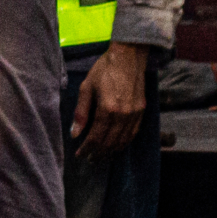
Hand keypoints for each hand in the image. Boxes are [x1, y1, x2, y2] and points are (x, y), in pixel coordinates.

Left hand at [71, 42, 149, 157]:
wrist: (128, 58)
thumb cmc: (104, 70)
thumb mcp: (86, 87)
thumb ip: (81, 112)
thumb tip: (75, 134)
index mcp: (108, 109)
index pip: (96, 136)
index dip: (87, 148)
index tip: (79, 155)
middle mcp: (123, 116)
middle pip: (110, 142)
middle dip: (98, 153)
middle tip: (89, 159)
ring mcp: (135, 115)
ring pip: (123, 141)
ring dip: (111, 151)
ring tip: (101, 156)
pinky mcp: (142, 113)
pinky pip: (133, 134)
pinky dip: (124, 143)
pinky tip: (117, 146)